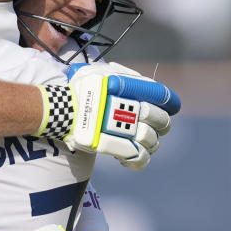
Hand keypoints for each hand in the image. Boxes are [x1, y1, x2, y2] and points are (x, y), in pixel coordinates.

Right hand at [58, 62, 179, 170]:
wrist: (58, 110)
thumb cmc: (78, 90)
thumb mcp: (99, 71)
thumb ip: (121, 76)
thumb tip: (144, 82)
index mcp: (126, 85)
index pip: (160, 94)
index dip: (171, 102)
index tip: (173, 107)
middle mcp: (125, 105)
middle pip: (159, 119)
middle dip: (162, 124)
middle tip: (159, 127)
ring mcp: (117, 127)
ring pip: (150, 139)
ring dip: (152, 143)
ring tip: (146, 143)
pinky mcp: (109, 145)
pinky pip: (136, 156)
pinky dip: (141, 159)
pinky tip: (138, 156)